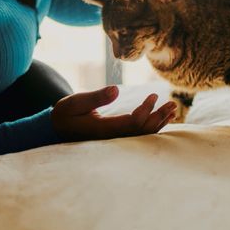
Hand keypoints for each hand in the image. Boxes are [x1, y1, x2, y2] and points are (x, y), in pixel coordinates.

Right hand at [51, 85, 175, 141]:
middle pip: (142, 131)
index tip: (153, 95)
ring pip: (142, 135)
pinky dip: (152, 126)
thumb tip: (116, 89)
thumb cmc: (65, 114)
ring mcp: (115, 140)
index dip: (146, 110)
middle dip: (159, 118)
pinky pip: (138, 134)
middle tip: (173, 104)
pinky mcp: (116, 138)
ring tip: (173, 109)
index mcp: (103, 131)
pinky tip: (162, 117)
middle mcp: (112, 138)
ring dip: (159, 122)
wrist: (57, 129)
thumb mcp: (75, 103)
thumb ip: (95, 97)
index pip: (132, 123)